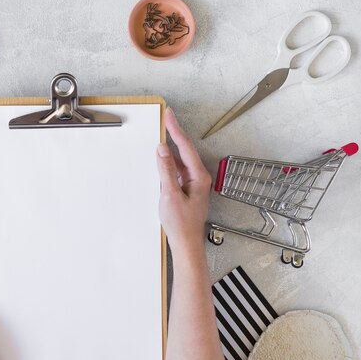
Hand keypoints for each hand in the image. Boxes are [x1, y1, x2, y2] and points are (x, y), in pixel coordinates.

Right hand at [157, 108, 211, 252]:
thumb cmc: (181, 224)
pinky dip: (169, 162)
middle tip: (167, 118)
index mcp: (198, 176)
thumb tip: (162, 149)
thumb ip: (166, 170)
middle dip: (175, 133)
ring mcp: (194, 183)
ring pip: (181, 160)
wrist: (186, 244)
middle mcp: (199, 177)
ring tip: (163, 132)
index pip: (185, 147)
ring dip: (171, 147)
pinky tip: (162, 158)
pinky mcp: (187, 189)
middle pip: (185, 150)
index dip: (176, 129)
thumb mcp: (170, 195)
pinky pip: (178, 170)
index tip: (169, 115)